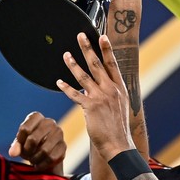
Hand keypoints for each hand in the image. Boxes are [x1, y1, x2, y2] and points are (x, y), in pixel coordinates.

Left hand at [8, 112, 65, 173]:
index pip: (24, 129)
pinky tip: (39, 164)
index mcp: (36, 117)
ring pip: (44, 150)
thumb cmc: (29, 145)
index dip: (20, 141)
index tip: (21, 145)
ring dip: (35, 159)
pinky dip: (43, 164)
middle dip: (27, 151)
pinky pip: (51, 158)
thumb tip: (12, 153)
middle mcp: (49, 122)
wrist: (45, 155)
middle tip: (27, 155)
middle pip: (33, 139)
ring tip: (33, 160)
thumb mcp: (20, 144)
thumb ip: (16, 146)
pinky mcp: (64, 145)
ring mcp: (59, 133)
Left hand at [58, 34, 132, 158]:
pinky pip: (75, 94)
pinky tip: (58, 82)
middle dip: (88, 49)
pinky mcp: (90, 107)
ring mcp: (100, 97)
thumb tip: (106, 86)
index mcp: (120, 89)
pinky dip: (66, 88)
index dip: (107, 50)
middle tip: (80, 36)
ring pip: (84, 76)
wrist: (118, 144)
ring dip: (73, 64)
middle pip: (97, 65)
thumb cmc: (119, 128)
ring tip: (66, 54)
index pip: (112, 65)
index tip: (102, 37)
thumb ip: (113, 94)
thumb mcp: (121, 107)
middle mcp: (111, 90)